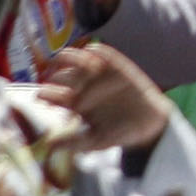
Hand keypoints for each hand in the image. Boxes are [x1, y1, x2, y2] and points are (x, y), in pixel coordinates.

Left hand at [41, 42, 172, 157]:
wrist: (149, 123)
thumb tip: (50, 145)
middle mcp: (80, 86)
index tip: (45, 97)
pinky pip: (102, 52)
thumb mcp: (97, 141)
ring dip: (70, 57)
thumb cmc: (119, 132)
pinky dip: (97, 51)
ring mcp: (96, 73)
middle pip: (59, 73)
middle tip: (64, 82)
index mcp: (72, 103)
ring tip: (75, 64)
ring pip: (74, 57)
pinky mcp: (115, 65)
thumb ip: (75, 143)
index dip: (45, 93)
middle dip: (57, 76)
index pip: (50, 94)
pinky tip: (97, 57)